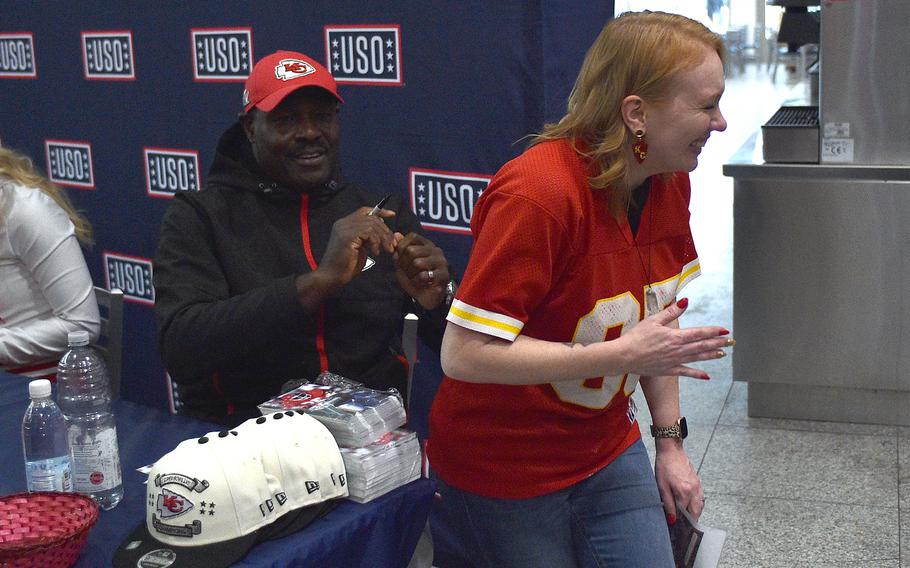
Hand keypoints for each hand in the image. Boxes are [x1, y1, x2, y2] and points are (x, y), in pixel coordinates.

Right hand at [317, 207, 395, 286]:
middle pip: (371, 218)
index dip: (380, 211)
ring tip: (388, 250)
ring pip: (372, 225)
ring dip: (383, 238)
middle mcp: (343, 223)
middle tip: (392, 244)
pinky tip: (375, 253)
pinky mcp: (347, 236)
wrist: (331, 276)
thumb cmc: (346, 266)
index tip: (392, 214)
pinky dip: (376, 242)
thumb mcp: (359, 247)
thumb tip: (381, 226)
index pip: (365, 210)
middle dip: (386, 230)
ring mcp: (344, 228)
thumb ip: (367, 236)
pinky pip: (368, 232)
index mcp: (345, 224)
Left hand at [393, 232, 449, 309]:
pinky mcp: (443, 275)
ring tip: (414, 278)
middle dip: (404, 264)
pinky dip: (417, 282)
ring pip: (417, 262)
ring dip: (410, 274)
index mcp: (427, 245)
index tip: (399, 259)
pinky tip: (421, 284)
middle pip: (411, 250)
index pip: (412, 236)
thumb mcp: (402, 263)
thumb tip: (396, 235)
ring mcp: (441, 262)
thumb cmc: (414, 278)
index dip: (401, 247)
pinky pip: (423, 276)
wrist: (424, 297)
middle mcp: (436, 250)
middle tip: (407, 272)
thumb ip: (399, 250)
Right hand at [617, 298, 731, 379]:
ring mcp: (674, 361)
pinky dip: (698, 374)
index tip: (724, 330)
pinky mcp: (668, 370)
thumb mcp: (653, 320)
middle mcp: (678, 350)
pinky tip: (707, 376)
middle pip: (702, 346)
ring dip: (712, 355)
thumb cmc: (636, 337)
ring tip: (723, 354)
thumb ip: (671, 312)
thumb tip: (686, 302)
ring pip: (698, 358)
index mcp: (675, 336)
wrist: (624, 356)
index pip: (699, 333)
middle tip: (731, 341)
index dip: (713, 331)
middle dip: (718, 343)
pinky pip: (686, 373)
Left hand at [654, 441, 703, 521]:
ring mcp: (697, 486)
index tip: (677, 527)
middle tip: (683, 526)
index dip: (681, 522)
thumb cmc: (664, 466)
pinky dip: (696, 505)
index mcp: (684, 492)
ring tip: (686, 518)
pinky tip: (690, 506)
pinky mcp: (698, 482)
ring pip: (700, 506)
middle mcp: (693, 491)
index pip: (685, 514)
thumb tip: (672, 519)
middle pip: (695, 512)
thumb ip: (668, 503)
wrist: (671, 450)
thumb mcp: (661, 485)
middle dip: (690, 521)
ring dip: (694, 513)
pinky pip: (700, 498)